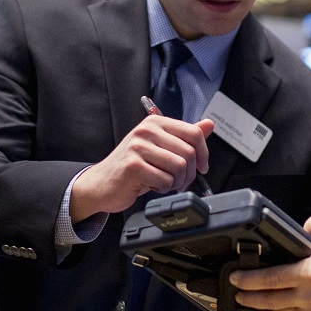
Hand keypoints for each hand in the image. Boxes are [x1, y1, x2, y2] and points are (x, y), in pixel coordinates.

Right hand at [69, 116, 212, 220]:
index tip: (202, 166)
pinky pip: (165, 180)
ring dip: (177, 182)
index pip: (194, 133)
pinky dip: (163, 189)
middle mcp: (146, 130)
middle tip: (181, 181)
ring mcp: (138, 147)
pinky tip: (152, 186)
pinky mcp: (132, 166)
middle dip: (190, 173)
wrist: (101, 184)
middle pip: (189, 152)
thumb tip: (209, 124)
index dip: (204, 153)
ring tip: (165, 183)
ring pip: (179, 166)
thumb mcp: (161, 147)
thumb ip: (185, 136)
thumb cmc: (134, 166)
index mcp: (156, 122)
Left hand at [229, 217, 310, 310]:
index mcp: (309, 273)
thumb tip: (300, 228)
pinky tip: (300, 306)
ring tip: (267, 301)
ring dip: (271, 308)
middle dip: (249, 298)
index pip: (269, 278)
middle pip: (268, 301)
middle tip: (238, 294)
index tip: (236, 278)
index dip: (249, 279)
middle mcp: (307, 297)